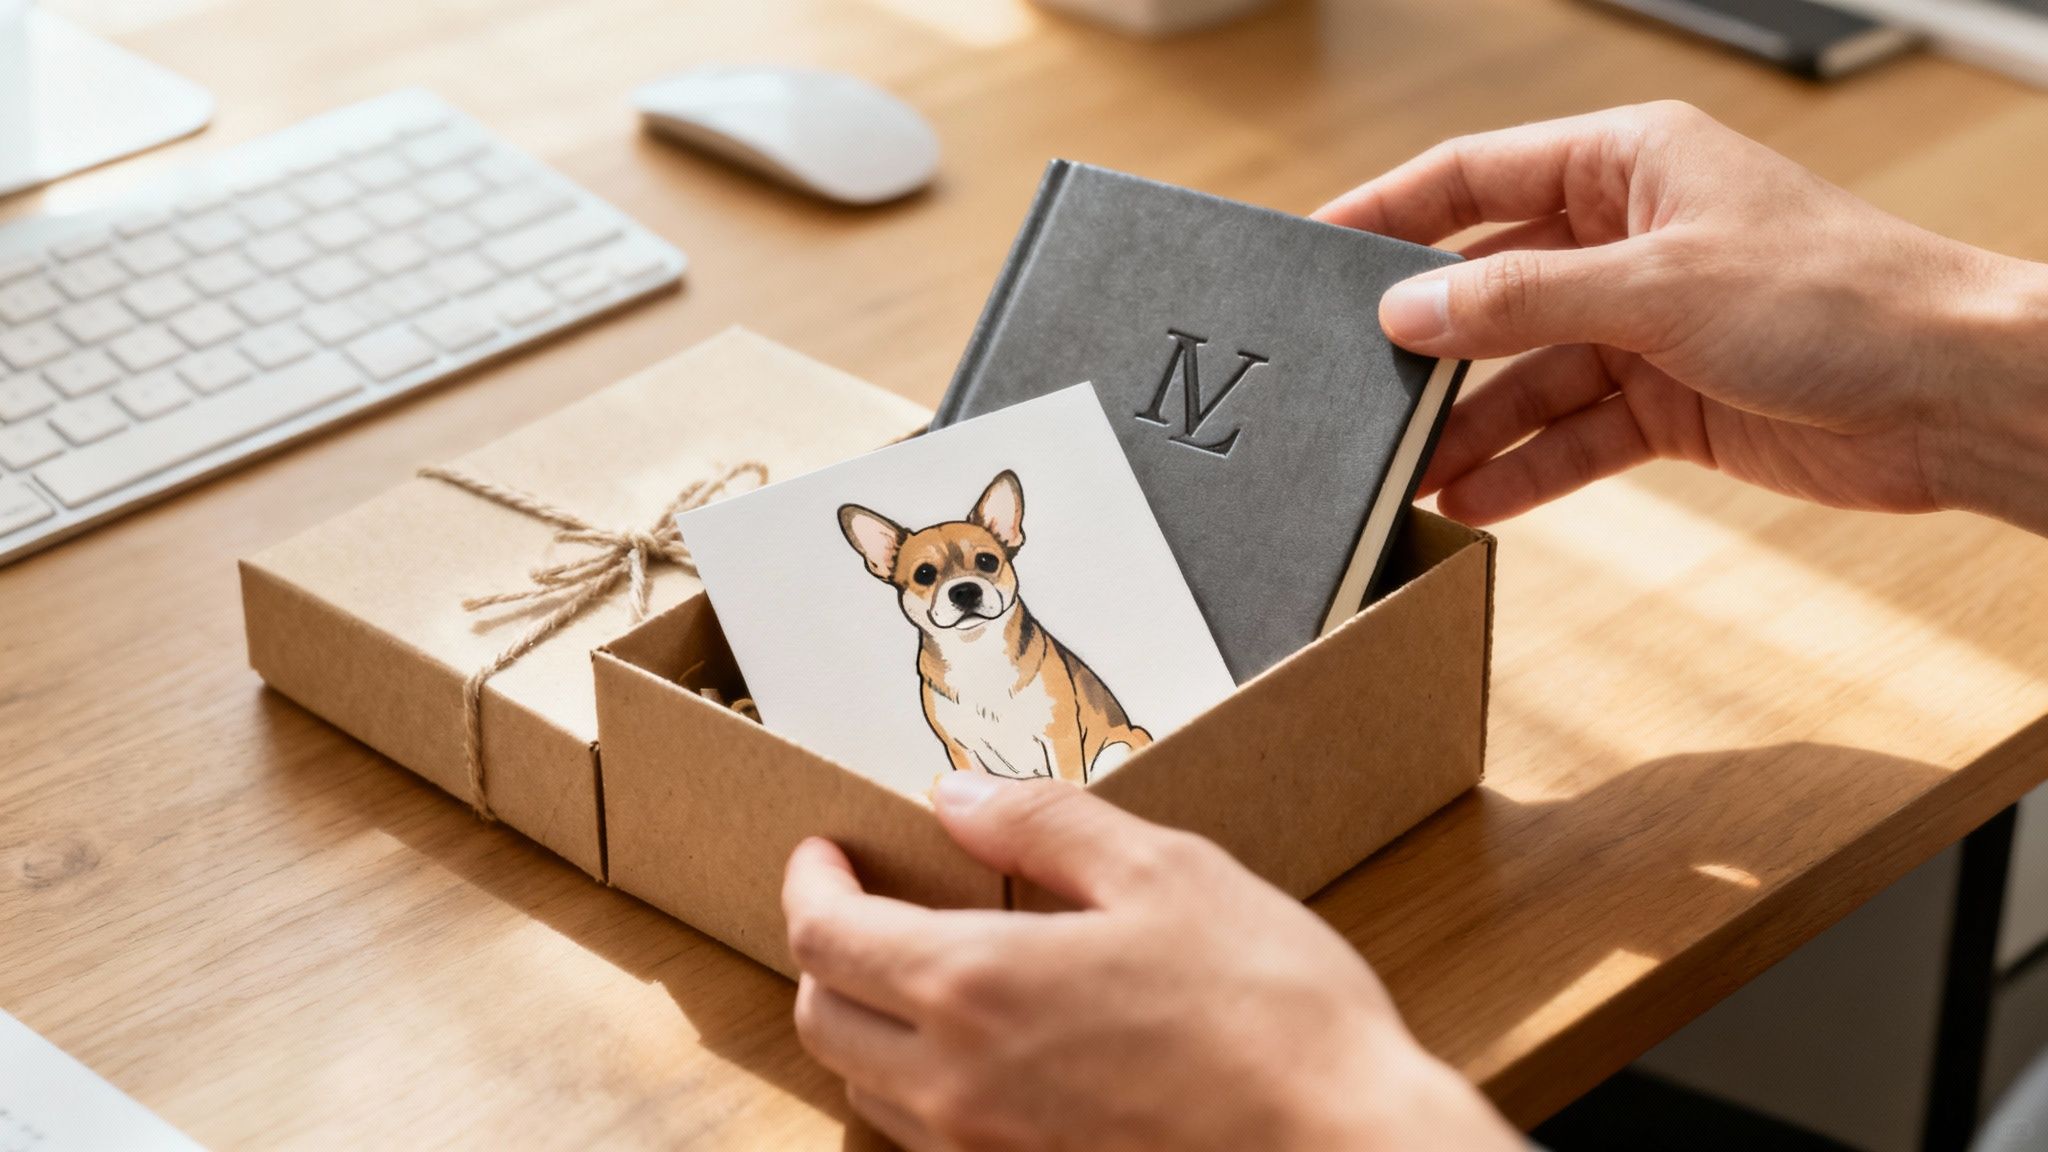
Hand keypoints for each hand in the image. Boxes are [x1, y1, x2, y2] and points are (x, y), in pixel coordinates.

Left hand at [781, 773, 1519, 1151]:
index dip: (810, 882)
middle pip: (821, 1018)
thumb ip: (1044, 826)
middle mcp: (954, 1086)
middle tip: (865, 903)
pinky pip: (931, 1141)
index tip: (827, 851)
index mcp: (973, 988)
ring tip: (925, 971)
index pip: (823, 935)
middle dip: (825, 949)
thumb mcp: (1166, 874)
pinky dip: (926, 1086)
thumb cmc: (1272, 1014)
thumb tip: (956, 798)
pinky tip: (992, 1051)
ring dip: (871, 1022)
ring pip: (869, 1089)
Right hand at [1314, 101, 2047, 533]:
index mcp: (1628, 165)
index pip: (1476, 176)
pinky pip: (1572, 435)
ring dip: (1471, 425)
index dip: (1391, 209)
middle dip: (1429, 346)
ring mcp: (1647, 326)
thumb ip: (1519, 301)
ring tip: (1409, 471)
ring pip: (1525, 375)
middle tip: (1360, 392)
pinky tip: (1474, 499)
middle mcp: (1630, 240)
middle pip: (1492, 288)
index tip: (1319, 244)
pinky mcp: (1669, 402)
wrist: (1953, 397)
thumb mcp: (1656, 286)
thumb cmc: (1844, 297)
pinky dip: (1526, 468)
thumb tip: (1409, 308)